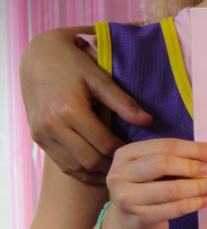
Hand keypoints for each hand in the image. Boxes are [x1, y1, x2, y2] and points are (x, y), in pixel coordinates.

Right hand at [20, 28, 152, 184]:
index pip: (104, 144)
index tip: (138, 151)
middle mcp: (52, 125)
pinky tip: (98, 168)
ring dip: (97, 172)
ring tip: (116, 167)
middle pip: (90, 160)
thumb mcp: (99, 78)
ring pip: (75, 168)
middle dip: (112, 165)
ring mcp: (42, 134)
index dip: (124, 151)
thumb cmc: (72, 62)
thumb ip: (123, 102)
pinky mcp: (37, 138)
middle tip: (130, 163)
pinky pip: (62, 164)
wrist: (36, 56)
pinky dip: (81, 170)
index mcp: (70, 110)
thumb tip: (148, 121)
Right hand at [102, 138, 206, 228]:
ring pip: (171, 189)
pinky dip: (194, 203)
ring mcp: (126, 197)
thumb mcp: (153, 170)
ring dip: (198, 186)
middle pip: (164, 164)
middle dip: (194, 166)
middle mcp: (120, 173)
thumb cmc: (146, 191)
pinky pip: (174, 209)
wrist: (126, 226)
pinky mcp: (139, 218)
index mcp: (126, 154)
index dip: (194, 149)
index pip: (165, 145)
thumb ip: (175, 159)